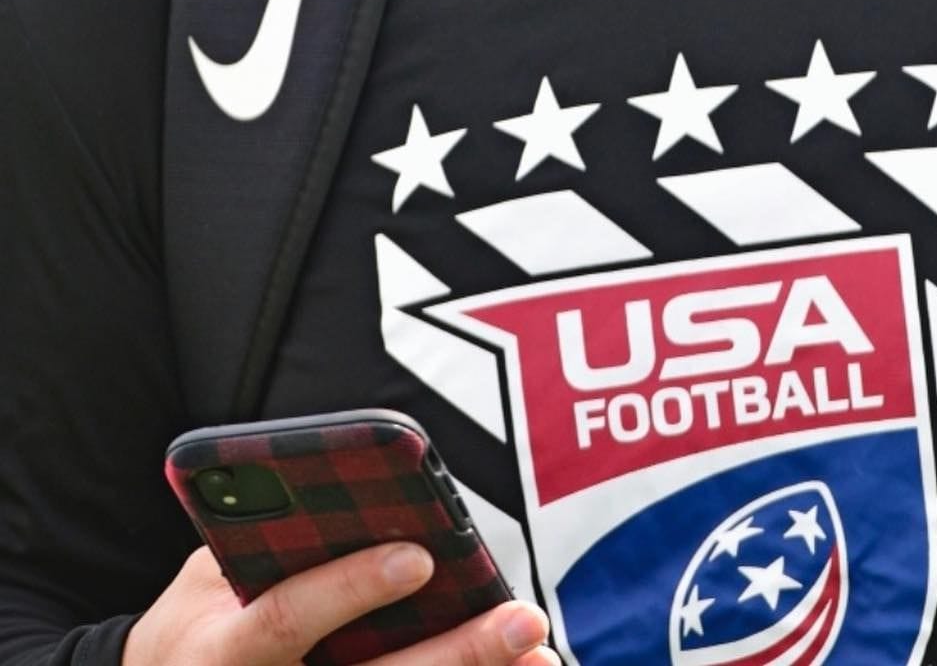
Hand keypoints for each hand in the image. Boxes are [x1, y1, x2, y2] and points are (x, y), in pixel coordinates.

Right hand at [122, 543, 559, 664]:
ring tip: (541, 655)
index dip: (350, 588)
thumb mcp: (205, 579)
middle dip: (456, 653)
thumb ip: (262, 536)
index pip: (290, 620)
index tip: (418, 554)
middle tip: (525, 619)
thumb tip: (338, 484)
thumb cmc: (198, 624)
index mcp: (225, 652)